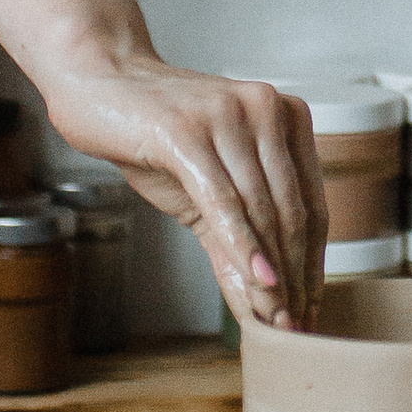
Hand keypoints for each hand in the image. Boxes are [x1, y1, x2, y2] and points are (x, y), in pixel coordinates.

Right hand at [45, 64, 324, 330]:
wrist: (97, 83)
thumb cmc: (154, 137)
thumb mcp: (203, 193)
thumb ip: (234, 243)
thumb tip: (261, 307)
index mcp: (286, 118)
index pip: (312, 204)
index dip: (313, 264)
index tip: (311, 311)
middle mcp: (268, 110)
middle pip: (293, 211)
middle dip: (297, 278)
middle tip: (297, 328)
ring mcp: (230, 116)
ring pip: (263, 209)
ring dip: (273, 273)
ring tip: (276, 318)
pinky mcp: (190, 131)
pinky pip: (225, 199)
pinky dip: (243, 245)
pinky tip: (257, 281)